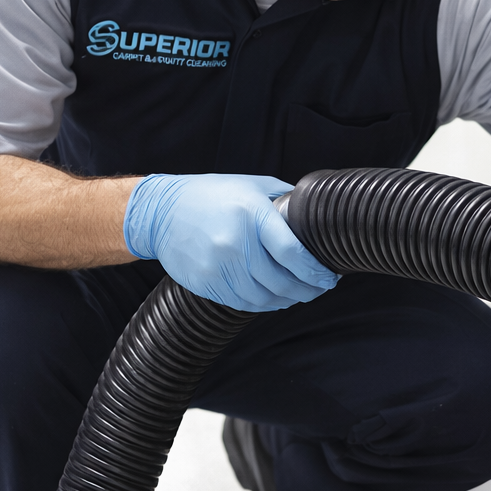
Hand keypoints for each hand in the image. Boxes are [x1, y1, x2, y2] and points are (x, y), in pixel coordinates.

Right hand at [123, 173, 338, 311]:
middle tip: (320, 288)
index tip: (329, 276)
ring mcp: (219, 266)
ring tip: (300, 295)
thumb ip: (282, 200)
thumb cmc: (211, 195)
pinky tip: (274, 299)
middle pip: (282, 281)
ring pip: (264, 298)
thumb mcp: (251, 186)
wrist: (161, 212)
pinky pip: (243, 303)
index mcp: (251, 215)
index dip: (315, 272)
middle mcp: (236, 243)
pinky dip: (264, 305)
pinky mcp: (207, 283)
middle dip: (308, 290)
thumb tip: (311, 215)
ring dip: (288, 300)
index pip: (292, 253)